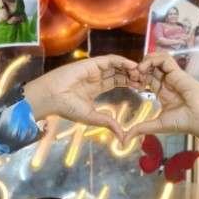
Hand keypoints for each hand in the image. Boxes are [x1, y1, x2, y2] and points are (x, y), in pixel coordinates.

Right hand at [23, 54, 139, 142]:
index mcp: (96, 88)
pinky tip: (133, 66)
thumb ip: (109, 124)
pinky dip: (122, 61)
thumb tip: (123, 138)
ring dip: (129, 68)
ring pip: (117, 65)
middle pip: (119, 73)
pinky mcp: (92, 63)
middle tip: (145, 79)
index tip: (142, 88)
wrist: (53, 98)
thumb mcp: (93, 118)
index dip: (129, 84)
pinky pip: (111, 60)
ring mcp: (94, 68)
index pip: (117, 82)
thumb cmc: (68, 108)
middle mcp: (96, 77)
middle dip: (132, 75)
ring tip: (142, 73)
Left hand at [124, 52, 198, 154]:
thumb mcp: (156, 125)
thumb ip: (140, 129)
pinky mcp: (177, 71)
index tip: (129, 85)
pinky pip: (165, 59)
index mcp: (162, 93)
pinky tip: (145, 67)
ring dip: (145, 62)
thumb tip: (124, 141)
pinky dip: (153, 59)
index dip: (137, 80)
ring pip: (157, 61)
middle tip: (130, 76)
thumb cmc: (183, 122)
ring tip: (137, 70)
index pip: (147, 80)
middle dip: (138, 70)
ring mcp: (172, 76)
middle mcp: (167, 83)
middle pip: (150, 69)